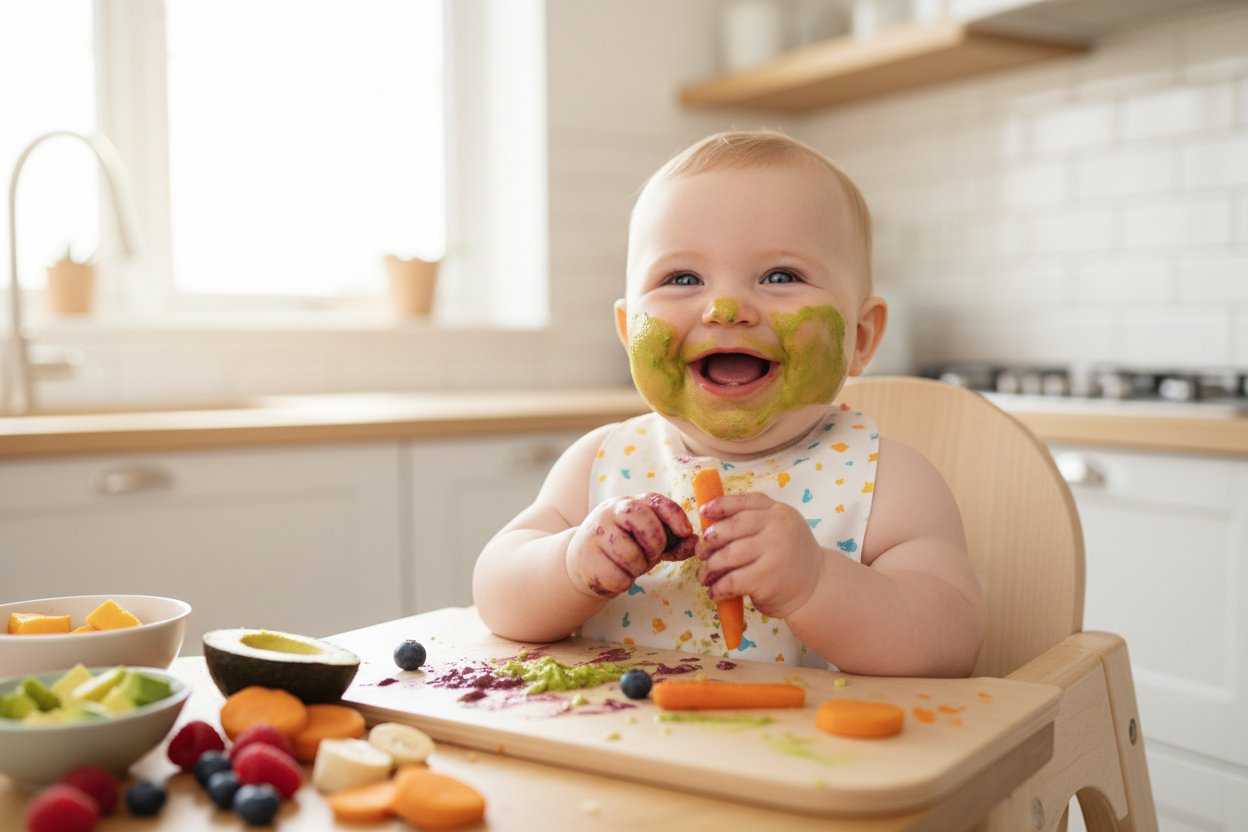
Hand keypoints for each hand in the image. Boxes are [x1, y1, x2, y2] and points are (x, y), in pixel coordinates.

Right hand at [567, 493, 696, 597]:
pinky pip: (618, 578)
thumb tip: (695, 544)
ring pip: (631, 556)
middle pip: (645, 524)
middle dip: (655, 546)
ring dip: (637, 568)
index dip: (674, 515)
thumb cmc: (624, 547)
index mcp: (629, 503)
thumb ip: (674, 541)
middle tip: (649, 555)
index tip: (685, 531)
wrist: (582, 561)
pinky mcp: (586, 559)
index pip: (656, 501)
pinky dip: (623, 583)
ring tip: (629, 566)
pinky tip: (615, 575)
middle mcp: (610, 512)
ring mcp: (596, 534)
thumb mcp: (649, 540)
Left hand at [697, 492, 823, 617]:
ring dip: (709, 567)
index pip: (744, 502)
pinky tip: (715, 592)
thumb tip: (711, 522)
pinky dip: (718, 588)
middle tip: (701, 553)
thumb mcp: (782, 529)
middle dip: (709, 541)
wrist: (817, 587)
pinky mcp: (766, 577)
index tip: (703, 512)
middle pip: (730, 527)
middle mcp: (778, 527)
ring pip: (727, 555)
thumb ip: (756, 521)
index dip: (720, 505)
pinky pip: (731, 580)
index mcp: (779, 512)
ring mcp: (773, 551)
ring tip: (704, 576)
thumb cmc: (790, 558)